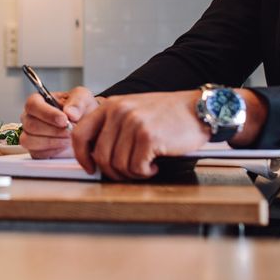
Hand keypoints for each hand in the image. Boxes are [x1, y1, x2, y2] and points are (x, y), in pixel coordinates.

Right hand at [20, 86, 99, 158]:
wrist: (85, 126)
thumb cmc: (80, 109)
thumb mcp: (83, 98)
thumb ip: (77, 102)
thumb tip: (69, 113)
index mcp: (38, 101)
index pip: (33, 105)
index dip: (47, 114)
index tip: (64, 120)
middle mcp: (30, 118)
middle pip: (31, 125)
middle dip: (54, 130)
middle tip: (71, 130)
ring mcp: (30, 135)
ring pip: (31, 141)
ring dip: (53, 142)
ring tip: (69, 139)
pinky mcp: (35, 151)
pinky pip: (37, 154)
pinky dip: (53, 151)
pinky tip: (64, 146)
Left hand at [72, 91, 209, 179]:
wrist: (199, 109)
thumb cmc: (168, 114)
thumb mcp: (133, 110)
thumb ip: (112, 127)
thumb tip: (95, 156)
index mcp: (111, 106)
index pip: (80, 134)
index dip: (82, 156)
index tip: (90, 168)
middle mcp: (118, 112)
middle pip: (100, 156)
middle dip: (113, 172)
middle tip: (130, 172)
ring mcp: (133, 123)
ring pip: (117, 165)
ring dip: (132, 173)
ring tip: (146, 166)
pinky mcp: (148, 136)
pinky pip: (136, 168)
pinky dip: (145, 172)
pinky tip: (155, 165)